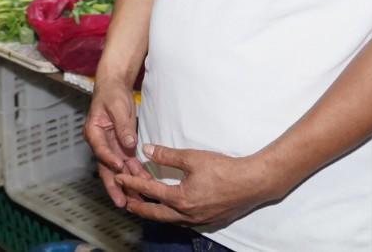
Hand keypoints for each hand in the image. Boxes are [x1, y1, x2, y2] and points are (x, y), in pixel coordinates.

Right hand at [84, 78, 139, 207]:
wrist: (114, 88)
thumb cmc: (112, 94)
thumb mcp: (118, 107)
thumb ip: (123, 126)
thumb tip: (129, 143)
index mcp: (93, 132)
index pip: (100, 149)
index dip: (109, 159)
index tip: (120, 168)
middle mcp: (100, 143)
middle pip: (106, 168)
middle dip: (115, 186)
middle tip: (121, 202)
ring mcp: (111, 147)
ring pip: (118, 170)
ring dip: (128, 184)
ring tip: (137, 200)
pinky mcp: (121, 147)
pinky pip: (128, 164)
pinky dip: (136, 174)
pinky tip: (145, 184)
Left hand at [113, 145, 279, 228]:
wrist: (252, 183)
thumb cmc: (223, 169)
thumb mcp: (192, 158)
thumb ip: (167, 155)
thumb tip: (146, 150)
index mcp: (180, 199)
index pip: (149, 191)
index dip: (132, 183)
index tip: (119, 178)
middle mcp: (187, 215)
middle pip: (155, 214)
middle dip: (138, 207)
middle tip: (125, 202)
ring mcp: (198, 220)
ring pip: (169, 220)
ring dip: (154, 212)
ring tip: (143, 205)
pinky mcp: (208, 220)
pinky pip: (182, 221)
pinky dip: (170, 215)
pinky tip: (170, 209)